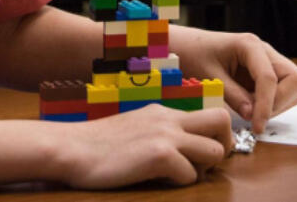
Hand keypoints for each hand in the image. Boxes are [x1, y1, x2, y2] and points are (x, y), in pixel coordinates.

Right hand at [52, 105, 231, 187]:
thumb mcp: (133, 127)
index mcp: (163, 111)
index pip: (208, 112)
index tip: (202, 153)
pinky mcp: (159, 155)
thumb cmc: (96, 144)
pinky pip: (190, 175)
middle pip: (222, 121)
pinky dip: (179, 184)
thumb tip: (178, 148)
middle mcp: (169, 119)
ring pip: (215, 151)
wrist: (70, 148)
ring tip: (179, 176)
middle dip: (225, 145)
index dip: (215, 135)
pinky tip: (158, 182)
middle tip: (206, 164)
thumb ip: (157, 131)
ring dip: (203, 169)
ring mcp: (165, 135)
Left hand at [170, 26, 296, 134]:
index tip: (257, 127)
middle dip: (280, 101)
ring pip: (292, 84)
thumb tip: (253, 116)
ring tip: (251, 112)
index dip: (266, 106)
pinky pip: (280, 89)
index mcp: (249, 45)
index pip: (270, 78)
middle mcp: (264, 51)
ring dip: (277, 103)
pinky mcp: (265, 72)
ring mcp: (267, 61)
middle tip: (257, 117)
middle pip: (294, 78)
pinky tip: (250, 107)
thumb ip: (233, 96)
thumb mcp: (209, 77)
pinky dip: (270, 102)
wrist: (186, 46)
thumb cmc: (194, 55)